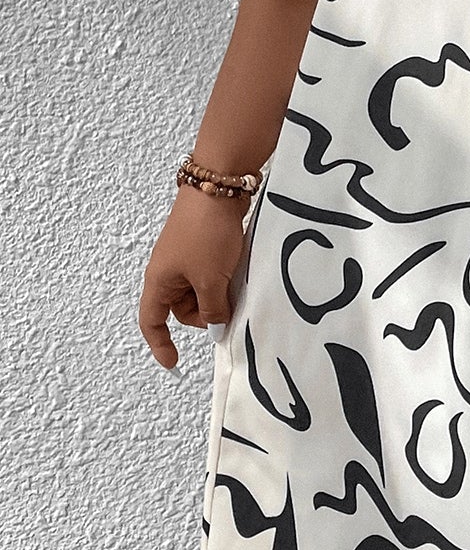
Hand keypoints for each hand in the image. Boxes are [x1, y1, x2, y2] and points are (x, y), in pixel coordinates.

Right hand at [138, 189, 248, 369]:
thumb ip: (213, 310)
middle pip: (182, 310)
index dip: (160, 344)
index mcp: (159, 281)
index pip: (152, 321)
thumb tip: (216, 329)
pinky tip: (237, 272)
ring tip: (233, 281)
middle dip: (204, 315)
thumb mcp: (211, 280)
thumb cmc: (206, 232)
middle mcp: (168, 271)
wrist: (219, 187)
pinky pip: (211, 274)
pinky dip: (224, 279)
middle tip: (226, 304)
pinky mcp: (203, 247)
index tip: (174, 362)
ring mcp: (186, 258)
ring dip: (217, 295)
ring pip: (200, 292)